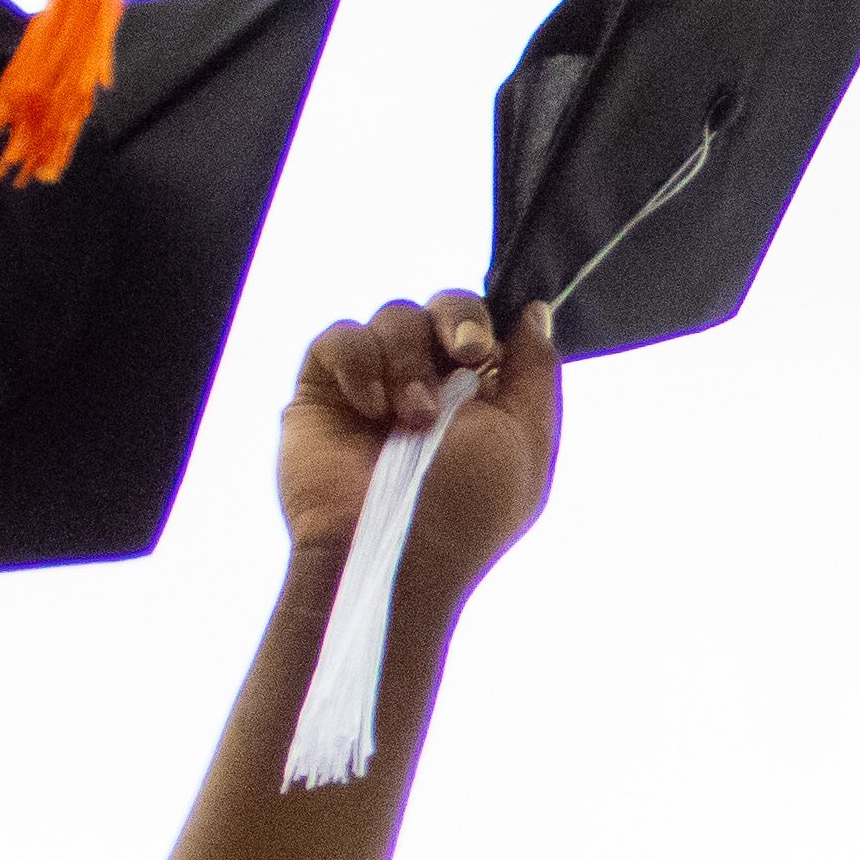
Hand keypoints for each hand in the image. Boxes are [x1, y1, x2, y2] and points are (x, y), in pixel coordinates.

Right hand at [280, 292, 562, 603]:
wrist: (391, 554)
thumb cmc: (466, 510)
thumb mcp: (525, 441)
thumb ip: (537, 371)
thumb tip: (534, 312)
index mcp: (481, 397)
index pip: (484, 325)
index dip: (482, 321)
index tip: (480, 348)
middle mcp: (429, 385)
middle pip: (441, 305)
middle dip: (454, 319)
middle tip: (460, 353)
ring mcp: (375, 385)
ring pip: (393, 316)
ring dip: (408, 362)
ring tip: (410, 420)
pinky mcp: (323, 391)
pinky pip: (339, 338)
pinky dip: (359, 363)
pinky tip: (369, 408)